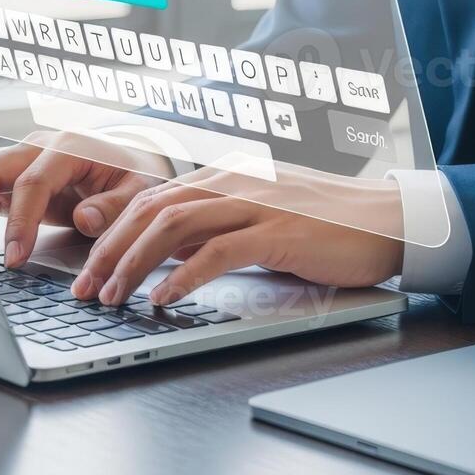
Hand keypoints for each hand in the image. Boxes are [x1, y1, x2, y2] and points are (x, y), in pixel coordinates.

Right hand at [0, 132, 168, 266]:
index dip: (20, 222)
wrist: (131, 160)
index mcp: (68, 148)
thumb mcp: (140, 191)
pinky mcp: (11, 176)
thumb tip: (84, 219)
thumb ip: (115, 205)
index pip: (31, 183)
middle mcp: (36, 147)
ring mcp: (19, 159)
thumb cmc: (135, 175)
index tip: (15, 257)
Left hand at [72, 170, 406, 305]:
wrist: (390, 219)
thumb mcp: (264, 218)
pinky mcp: (278, 231)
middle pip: (152, 209)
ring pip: (174, 226)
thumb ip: (220, 228)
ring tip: (112, 296)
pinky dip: (183, 276)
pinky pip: (217, 252)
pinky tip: (163, 298)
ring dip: (134, 264)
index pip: (153, 198)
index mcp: (227, 176)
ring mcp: (256, 203)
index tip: (89, 267)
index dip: (113, 233)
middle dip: (109, 251)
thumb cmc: (332, 224)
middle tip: (85, 289)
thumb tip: (175, 255)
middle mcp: (234, 181)